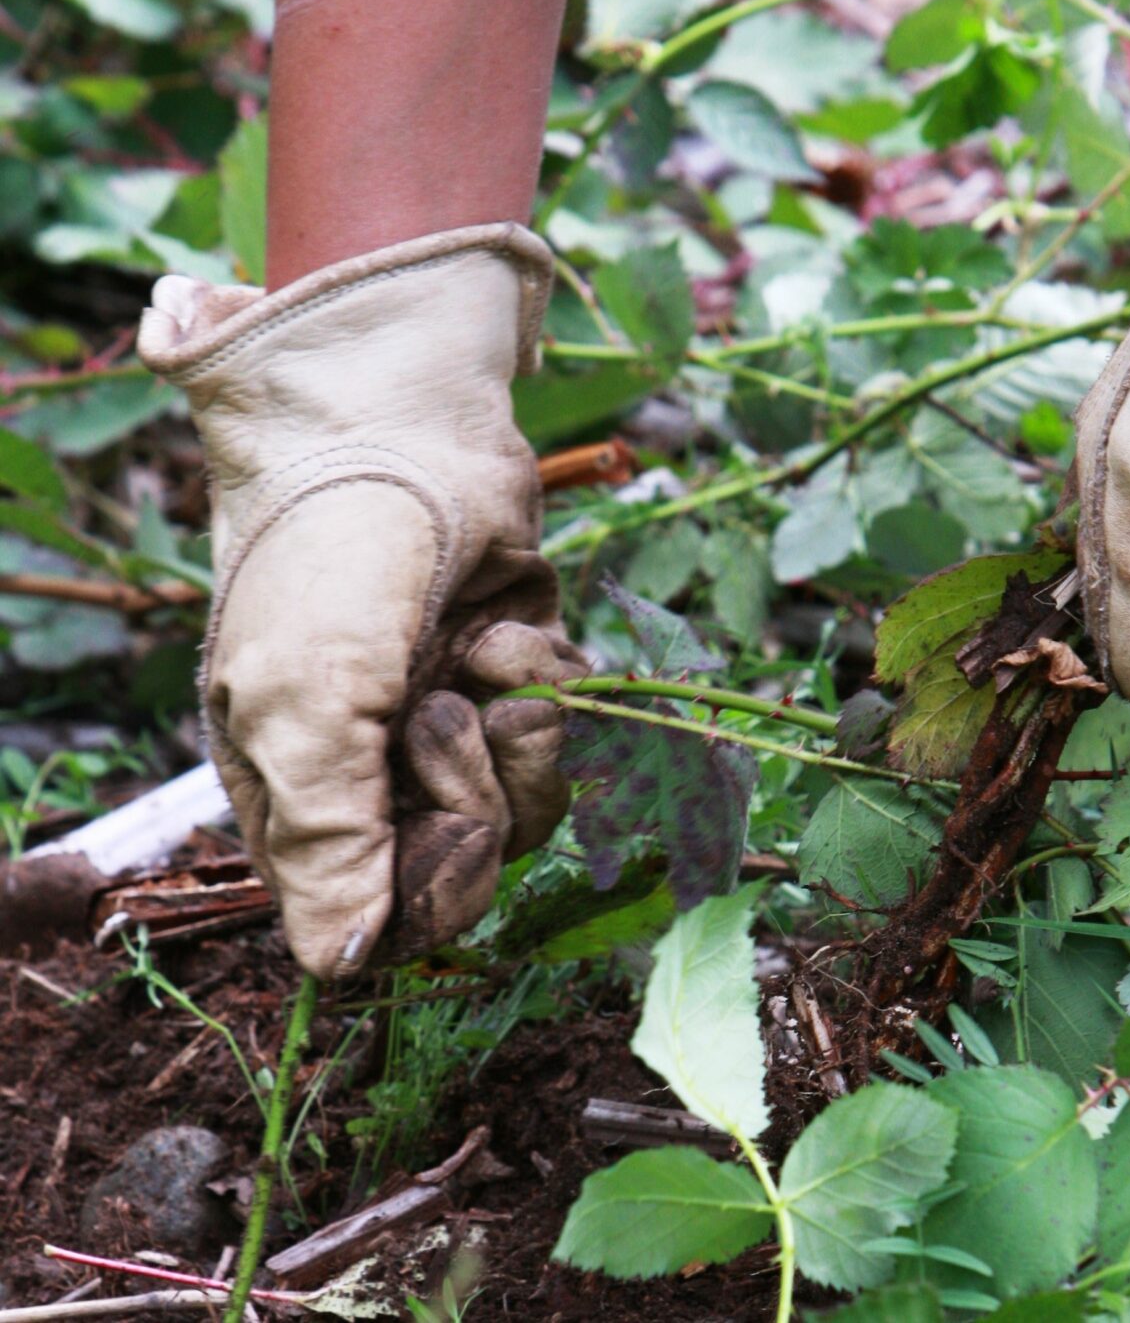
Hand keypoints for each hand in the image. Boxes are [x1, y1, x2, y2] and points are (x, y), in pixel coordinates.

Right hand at [138, 224, 585, 979]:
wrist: (403, 431)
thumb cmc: (330, 564)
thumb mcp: (305, 702)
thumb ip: (327, 837)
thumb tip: (343, 965)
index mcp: (301, 798)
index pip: (373, 925)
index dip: (427, 893)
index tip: (443, 825)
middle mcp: (379, 777)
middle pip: (466, 872)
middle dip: (472, 794)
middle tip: (444, 711)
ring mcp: (455, 728)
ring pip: (529, 809)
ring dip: (515, 731)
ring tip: (473, 658)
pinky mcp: (518, 679)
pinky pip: (561, 730)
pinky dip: (543, 677)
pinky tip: (502, 624)